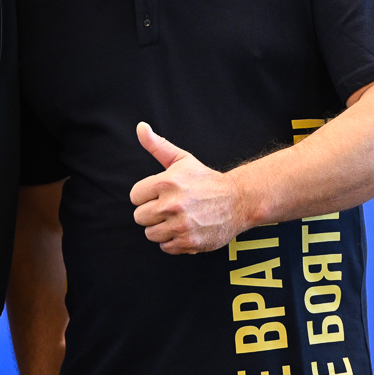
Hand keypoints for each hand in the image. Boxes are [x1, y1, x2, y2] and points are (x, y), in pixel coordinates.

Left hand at [128, 122, 249, 254]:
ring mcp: (180, 225)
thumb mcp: (182, 160)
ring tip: (177, 219)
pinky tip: (185, 229)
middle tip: (170, 208)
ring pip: (150, 234)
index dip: (146, 196)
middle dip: (152, 213)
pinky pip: (165, 247)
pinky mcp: (189, 242)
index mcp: (166, 182)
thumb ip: (157, 145)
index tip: (161, 194)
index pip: (134, 197)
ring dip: (161, 228)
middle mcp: (171, 204)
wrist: (238, 201)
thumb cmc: (206, 180)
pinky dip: (173, 241)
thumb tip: (140, 127)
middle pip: (140, 217)